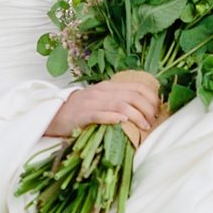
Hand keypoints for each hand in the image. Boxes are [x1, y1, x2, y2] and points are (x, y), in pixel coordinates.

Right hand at [47, 70, 161, 145]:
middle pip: (133, 95)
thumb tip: (142, 107)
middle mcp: (102, 92)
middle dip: (148, 108)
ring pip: (121, 105)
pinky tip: (123, 123)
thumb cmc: (80, 110)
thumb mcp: (100, 99)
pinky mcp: (83, 115)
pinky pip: (101, 114)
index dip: (151, 97)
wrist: (55, 114)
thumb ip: (117, 99)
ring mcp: (92, 102)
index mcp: (108, 86)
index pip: (137, 86)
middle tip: (152, 121)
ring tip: (144, 126)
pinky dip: (114, 118)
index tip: (157, 109)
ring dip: (136, 116)